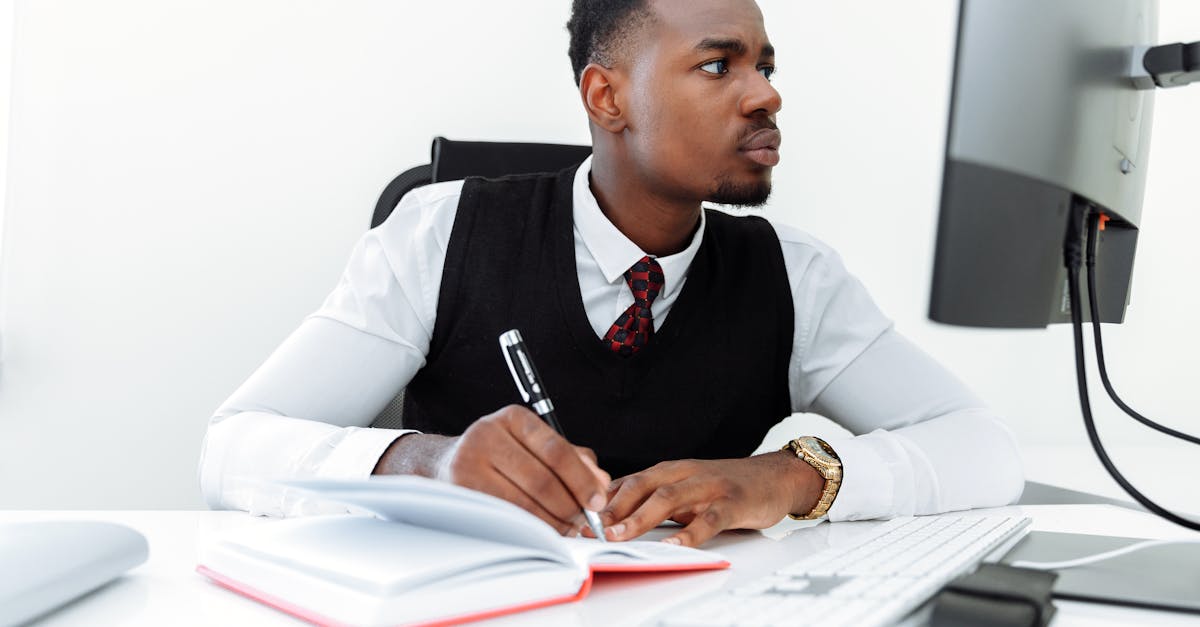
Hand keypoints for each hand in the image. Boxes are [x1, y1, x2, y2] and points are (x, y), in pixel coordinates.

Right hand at [373, 405, 609, 535]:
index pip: (556, 451)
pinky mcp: (461, 492)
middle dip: (570, 506)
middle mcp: (488, 435)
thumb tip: (600, 482)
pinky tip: (543, 530)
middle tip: (584, 520)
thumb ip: (574, 459)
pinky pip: (506, 517)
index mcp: (513, 418)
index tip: (598, 500)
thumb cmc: (502, 455)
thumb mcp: (536, 445)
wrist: (445, 464)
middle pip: (542, 480)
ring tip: (567, 528)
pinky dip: (531, 528)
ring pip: (525, 504)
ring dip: (553, 522)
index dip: (582, 479)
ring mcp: (468, 464)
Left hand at [598, 452, 823, 546]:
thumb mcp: (684, 488)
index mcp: (669, 471)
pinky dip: (690, 533)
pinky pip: (709, 519)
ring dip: (640, 517)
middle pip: (641, 486)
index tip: (576, 519)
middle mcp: (685, 474)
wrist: (776, 476)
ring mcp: (709, 486)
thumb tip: (612, 517)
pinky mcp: (733, 502)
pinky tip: (676, 546)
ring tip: (620, 535)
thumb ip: (654, 499)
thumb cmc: (726, 486)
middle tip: (591, 529)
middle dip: (612, 508)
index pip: (627, 482)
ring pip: (668, 499)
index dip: (600, 500)